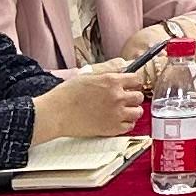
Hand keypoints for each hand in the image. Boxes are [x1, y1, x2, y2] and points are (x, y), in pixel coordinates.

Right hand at [32, 62, 146, 143]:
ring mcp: (116, 113)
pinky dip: (126, 123)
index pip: (137, 79)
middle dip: (133, 97)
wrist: (56, 113)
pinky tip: (118, 120)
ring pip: (138, 112)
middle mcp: (117, 96)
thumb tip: (122, 66)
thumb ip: (108, 72)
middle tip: (124, 99)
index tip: (130, 86)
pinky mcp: (112, 128)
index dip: (133, 83)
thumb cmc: (67, 94)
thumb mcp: (88, 75)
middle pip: (139, 96)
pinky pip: (130, 126)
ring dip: (132, 111)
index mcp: (111, 81)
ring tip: (122, 110)